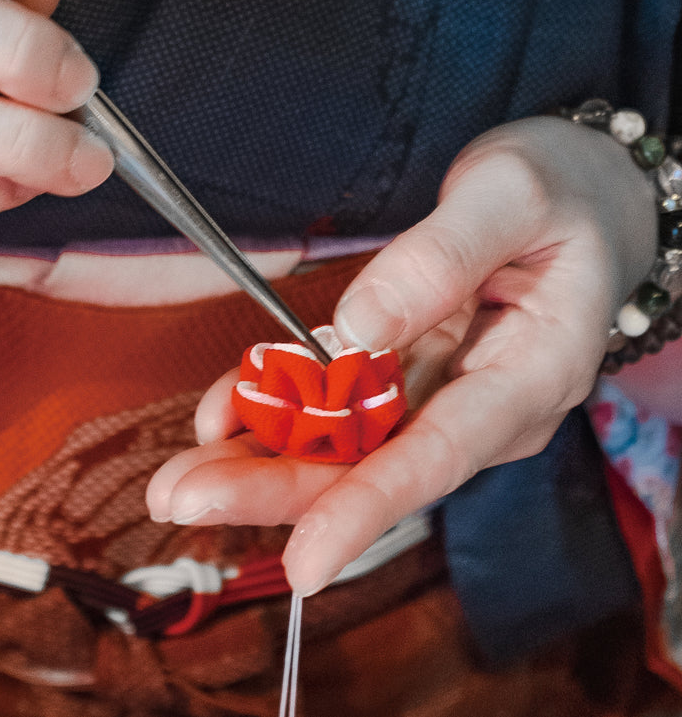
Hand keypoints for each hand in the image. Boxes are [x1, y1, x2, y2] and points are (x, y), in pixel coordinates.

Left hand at [147, 116, 656, 595]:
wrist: (582, 198)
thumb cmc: (562, 193)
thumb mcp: (511, 196)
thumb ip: (438, 259)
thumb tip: (360, 329)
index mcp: (527, 375)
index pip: (438, 456)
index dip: (365, 511)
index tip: (303, 565)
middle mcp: (478, 407)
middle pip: (369, 467)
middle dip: (272, 491)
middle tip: (179, 502)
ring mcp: (438, 396)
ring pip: (342, 447)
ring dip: (256, 464)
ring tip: (176, 483)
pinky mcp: (405, 376)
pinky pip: (333, 404)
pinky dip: (273, 410)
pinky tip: (218, 417)